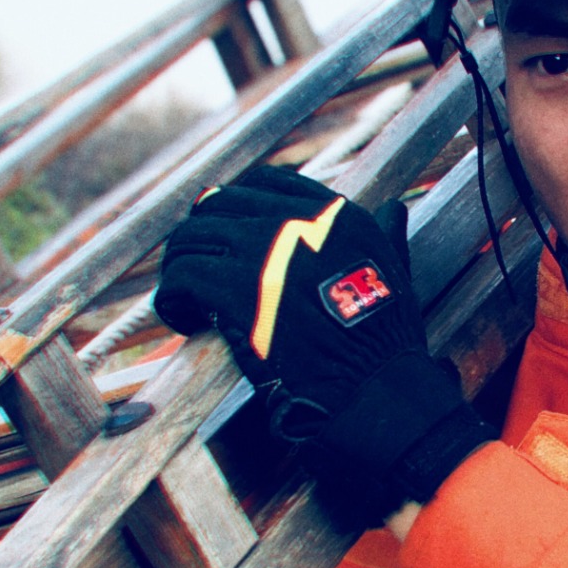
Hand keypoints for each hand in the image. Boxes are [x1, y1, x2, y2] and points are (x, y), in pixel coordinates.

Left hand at [154, 166, 491, 527]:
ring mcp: (261, 252)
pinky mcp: (233, 290)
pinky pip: (181, 278)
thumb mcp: (395, 267)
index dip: (236, 205)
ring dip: (180, 266)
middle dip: (201, 236)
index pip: (266, 183)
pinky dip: (173, 299)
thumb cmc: (385, 336)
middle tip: (195, 269)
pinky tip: (183, 319)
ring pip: (190, 238)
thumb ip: (385, 234)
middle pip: (218, 206)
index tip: (226, 233)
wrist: (371, 383)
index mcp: (331, 213)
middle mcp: (293, 220)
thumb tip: (392, 210)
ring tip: (185, 298)